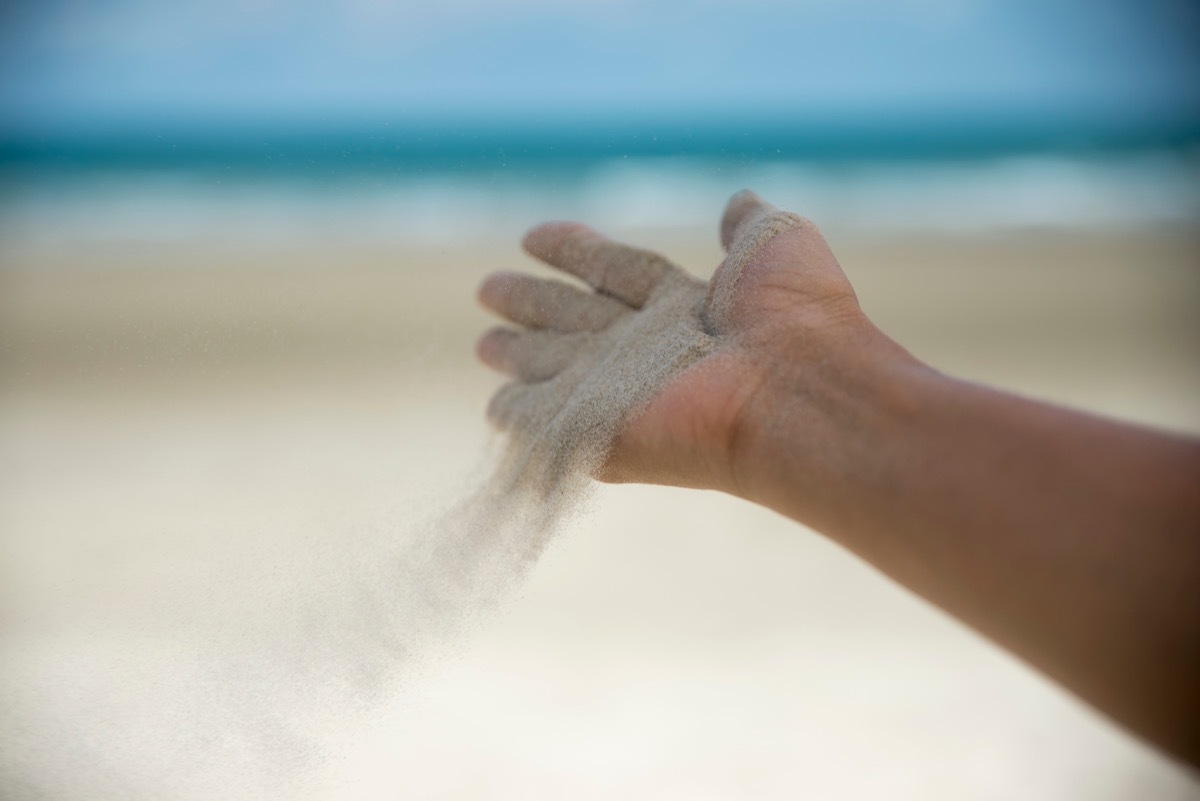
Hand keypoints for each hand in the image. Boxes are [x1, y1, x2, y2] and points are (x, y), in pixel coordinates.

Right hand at [476, 190, 892, 494]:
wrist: (793, 392)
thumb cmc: (795, 317)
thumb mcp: (776, 243)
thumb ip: (748, 223)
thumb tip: (737, 200)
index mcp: (683, 305)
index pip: (615, 271)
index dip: (575, 252)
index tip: (533, 236)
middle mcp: (649, 348)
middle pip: (576, 318)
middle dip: (532, 302)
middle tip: (487, 289)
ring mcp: (624, 394)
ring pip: (557, 367)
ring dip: (520, 355)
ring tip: (485, 345)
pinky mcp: (603, 435)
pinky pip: (549, 425)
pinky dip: (521, 417)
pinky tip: (497, 409)